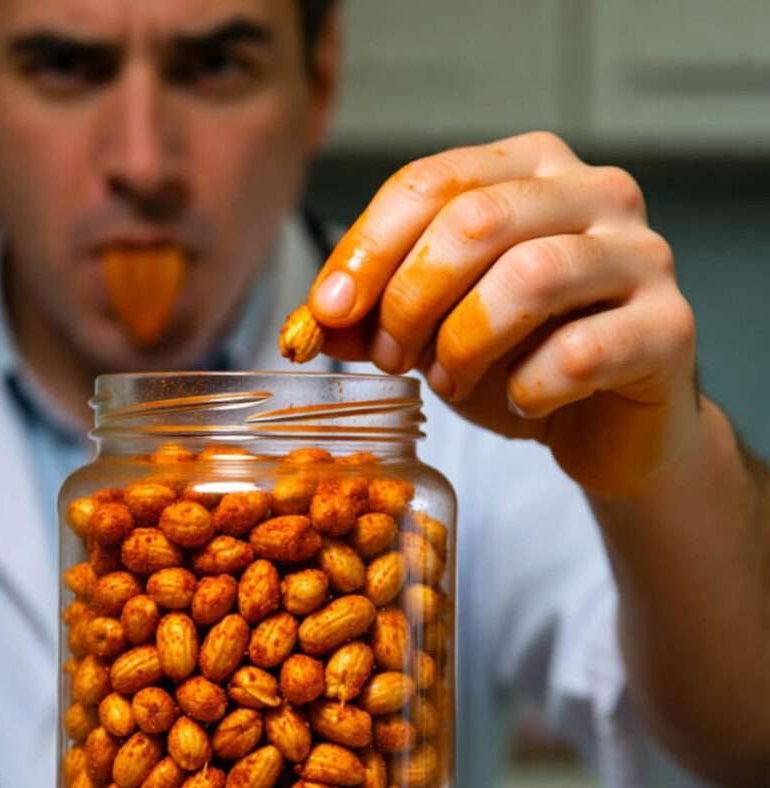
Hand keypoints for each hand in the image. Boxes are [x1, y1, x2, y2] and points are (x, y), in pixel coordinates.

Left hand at [309, 131, 698, 498]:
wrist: (607, 424)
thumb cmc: (519, 360)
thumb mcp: (431, 332)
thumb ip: (373, 318)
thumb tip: (310, 323)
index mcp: (529, 171)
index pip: (432, 182)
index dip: (366, 248)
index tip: (325, 311)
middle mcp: (594, 194)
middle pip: (476, 220)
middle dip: (409, 298)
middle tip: (390, 359)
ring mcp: (640, 257)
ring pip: (530, 276)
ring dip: (463, 343)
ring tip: (446, 381)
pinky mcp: (668, 327)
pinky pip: (581, 350)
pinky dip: (529, 387)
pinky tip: (520, 402)